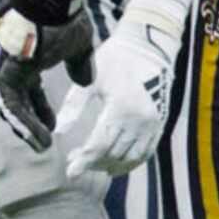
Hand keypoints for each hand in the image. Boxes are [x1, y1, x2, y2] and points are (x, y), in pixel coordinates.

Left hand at [0, 0, 94, 152]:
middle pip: (17, 100)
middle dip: (30, 120)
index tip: (53, 125)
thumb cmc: (66, 15)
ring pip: (11, 105)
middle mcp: (14, 63)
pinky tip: (40, 136)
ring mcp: (8, 67)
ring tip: (41, 145)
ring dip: (26, 127)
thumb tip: (86, 81)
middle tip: (43, 139)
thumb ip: (80, 63)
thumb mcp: (79, 43)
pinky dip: (24, 121)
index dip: (40, 108)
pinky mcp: (8, 71)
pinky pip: (11, 104)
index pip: (30, 89)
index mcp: (28, 56)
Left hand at [62, 13, 180, 178]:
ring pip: (130, 158)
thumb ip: (73, 106)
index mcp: (121, 108)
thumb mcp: (91, 79)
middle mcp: (140, 120)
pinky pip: (146, 153)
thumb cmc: (115, 59)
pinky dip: (130, 163)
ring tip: (92, 162)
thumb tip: (58, 133)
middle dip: (92, 162)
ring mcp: (153, 124)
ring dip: (110, 165)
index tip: (69, 172)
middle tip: (74, 159)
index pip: (99, 145)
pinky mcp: (160, 124)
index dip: (84, 161)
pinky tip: (114, 164)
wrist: (149, 46)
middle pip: (113, 154)